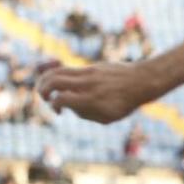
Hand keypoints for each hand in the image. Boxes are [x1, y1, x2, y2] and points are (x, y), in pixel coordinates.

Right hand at [35, 61, 156, 124]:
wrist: (142, 80)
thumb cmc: (125, 103)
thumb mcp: (107, 117)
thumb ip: (85, 113)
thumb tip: (68, 106)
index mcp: (91, 99)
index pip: (62, 98)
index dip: (54, 106)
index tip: (59, 112)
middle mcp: (87, 84)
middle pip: (54, 81)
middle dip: (42, 90)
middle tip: (46, 99)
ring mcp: (88, 73)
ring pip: (57, 71)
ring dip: (44, 80)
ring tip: (45, 90)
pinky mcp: (90, 67)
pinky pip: (68, 69)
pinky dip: (57, 75)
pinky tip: (59, 84)